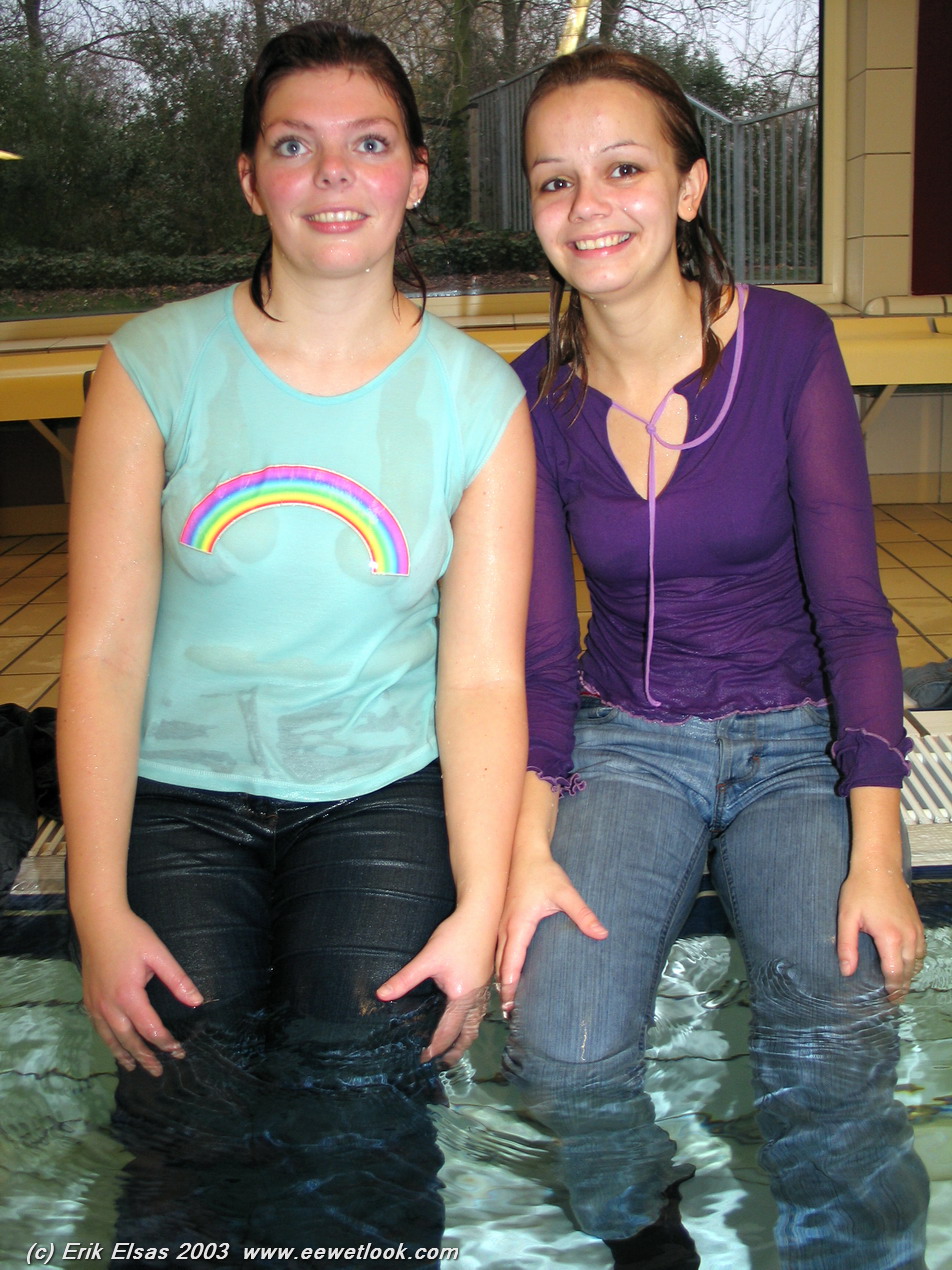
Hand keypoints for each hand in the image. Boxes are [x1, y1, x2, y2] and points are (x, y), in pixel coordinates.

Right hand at [78, 908, 203, 1075]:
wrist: (98, 921)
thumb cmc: (131, 935)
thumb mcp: (159, 954)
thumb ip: (177, 979)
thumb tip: (197, 1001)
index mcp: (128, 995)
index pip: (150, 1029)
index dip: (165, 1043)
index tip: (179, 1051)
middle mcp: (109, 1004)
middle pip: (129, 1040)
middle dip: (145, 1057)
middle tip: (159, 1071)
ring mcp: (95, 1003)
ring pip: (110, 1038)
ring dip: (124, 1054)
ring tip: (135, 1068)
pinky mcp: (89, 998)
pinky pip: (98, 1027)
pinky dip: (109, 1041)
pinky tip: (115, 1045)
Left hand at [375, 908, 494, 1066]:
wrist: (481, 915)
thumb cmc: (456, 936)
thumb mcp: (427, 958)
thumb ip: (405, 979)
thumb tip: (382, 995)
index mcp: (462, 997)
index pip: (448, 1032)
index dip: (435, 1048)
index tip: (424, 1059)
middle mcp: (476, 998)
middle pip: (468, 1034)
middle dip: (456, 1050)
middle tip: (443, 1063)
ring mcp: (484, 989)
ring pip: (477, 1023)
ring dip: (465, 1037)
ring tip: (455, 1047)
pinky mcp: (486, 980)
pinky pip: (480, 1010)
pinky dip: (472, 1022)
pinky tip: (465, 1018)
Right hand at [496, 853, 606, 1016]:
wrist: (526, 853)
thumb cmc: (544, 873)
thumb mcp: (566, 893)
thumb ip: (583, 914)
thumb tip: (602, 933)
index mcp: (518, 924)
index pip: (511, 960)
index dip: (510, 983)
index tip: (510, 1003)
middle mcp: (506, 927)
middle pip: (500, 965)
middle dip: (504, 988)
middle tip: (509, 1013)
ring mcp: (502, 924)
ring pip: (497, 958)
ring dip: (501, 978)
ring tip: (508, 1002)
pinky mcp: (504, 922)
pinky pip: (499, 949)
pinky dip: (502, 966)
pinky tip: (507, 977)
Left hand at [837, 865, 925, 1001]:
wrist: (879, 866)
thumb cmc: (860, 890)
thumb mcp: (846, 917)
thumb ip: (846, 946)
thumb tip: (847, 971)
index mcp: (890, 937)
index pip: (894, 973)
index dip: (892, 989)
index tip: (887, 1001)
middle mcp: (908, 936)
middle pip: (908, 971)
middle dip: (901, 987)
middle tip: (893, 1000)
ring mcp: (915, 929)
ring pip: (917, 961)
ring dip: (909, 975)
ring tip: (898, 986)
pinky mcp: (917, 923)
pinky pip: (921, 950)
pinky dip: (915, 961)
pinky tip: (905, 964)